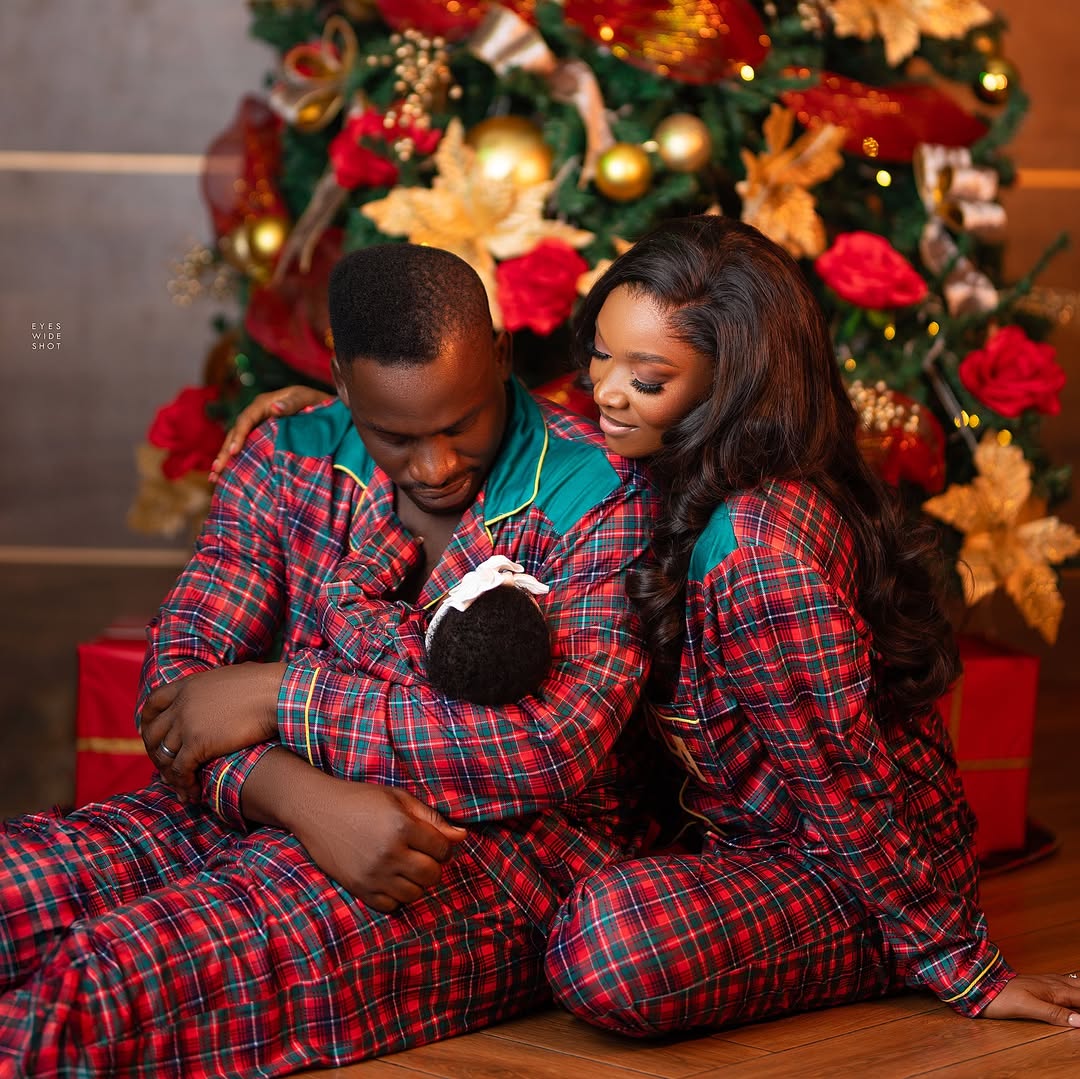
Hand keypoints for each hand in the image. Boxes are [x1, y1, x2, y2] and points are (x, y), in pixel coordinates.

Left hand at [140, 662, 285, 802]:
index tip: (153, 735)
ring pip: (164, 756)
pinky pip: (180, 770)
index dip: (148, 722)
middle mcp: (181, 704)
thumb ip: (216, 688)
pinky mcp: (197, 744)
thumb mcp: (231, 678)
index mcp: (188, 685)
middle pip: (153, 733)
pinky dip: (184, 785)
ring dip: (170, 775)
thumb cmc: (266, 685)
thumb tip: (226, 689)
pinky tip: (195, 793)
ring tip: (182, 787)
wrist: (276, 694)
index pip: (153, 703)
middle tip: (167, 768)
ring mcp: (186, 724)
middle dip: (155, 753)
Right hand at [209, 385, 333, 480]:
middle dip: (225, 452)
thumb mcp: (306, 399)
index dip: (239, 435)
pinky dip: (237, 463)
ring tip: (215, 477)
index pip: (246, 419)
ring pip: (237, 443)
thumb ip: (292, 403)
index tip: (234, 452)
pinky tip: (227, 477)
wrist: (327, 410)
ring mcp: (258, 427)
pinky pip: (246, 450)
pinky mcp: (262, 439)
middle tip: (217, 470)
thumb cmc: (317, 402)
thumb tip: (274, 407)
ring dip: (225, 459)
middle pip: (236, 433)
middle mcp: (257, 415)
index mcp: (265, 404)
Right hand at [287, 774, 466, 911]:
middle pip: (431, 875)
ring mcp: (373, 874)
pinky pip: (391, 906)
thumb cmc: (361, 799)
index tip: (433, 841)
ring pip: (414, 893)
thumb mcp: (398, 798)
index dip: (443, 845)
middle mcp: (389, 853)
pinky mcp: (358, 888)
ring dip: (416, 882)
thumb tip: (462, 836)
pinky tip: (390, 878)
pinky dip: (396, 895)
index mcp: (401, 826)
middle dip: (433, 866)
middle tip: (422, 855)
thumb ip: (432, 818)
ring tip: (406, 866)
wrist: (317, 810)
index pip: (442, 849)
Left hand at [980, 972, 1079, 1025]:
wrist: (979, 984)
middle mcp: (1054, 984)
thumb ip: (1054, 1013)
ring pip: (1076, 985)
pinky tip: (1076, 991)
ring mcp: (1047, 982)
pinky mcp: (1041, 985)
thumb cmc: (1000, 997)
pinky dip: (1078, 989)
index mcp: (1055, 990)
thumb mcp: (1027, 1007)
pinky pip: (1067, 985)